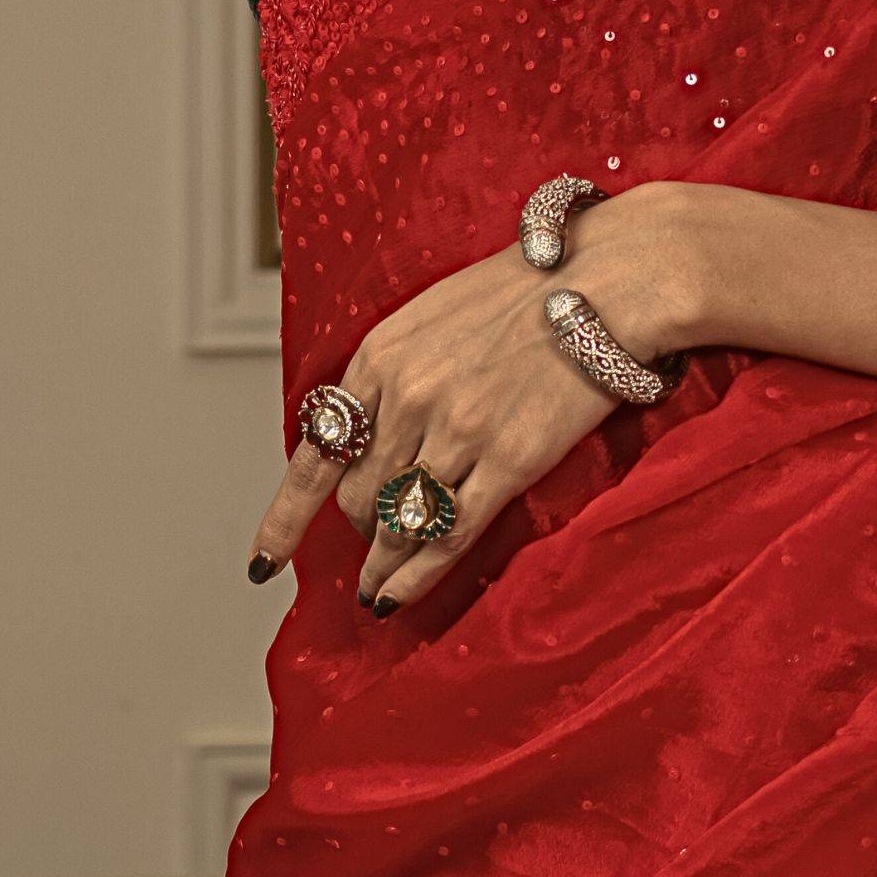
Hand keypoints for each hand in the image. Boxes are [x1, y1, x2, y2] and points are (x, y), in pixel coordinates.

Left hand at [247, 191, 697, 613]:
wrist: (610, 280)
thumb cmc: (531, 288)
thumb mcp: (433, 313)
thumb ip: (394, 370)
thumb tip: (368, 429)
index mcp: (380, 357)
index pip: (316, 454)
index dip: (286, 518)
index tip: (266, 561)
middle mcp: (408, 398)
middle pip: (357, 497)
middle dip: (360, 526)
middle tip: (373, 541)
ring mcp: (457, 433)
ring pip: (398, 524)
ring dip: (382, 565)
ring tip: (376, 592)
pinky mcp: (509, 462)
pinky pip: (447, 537)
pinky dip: (415, 576)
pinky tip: (398, 597)